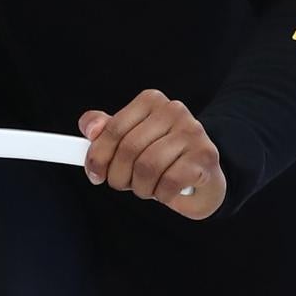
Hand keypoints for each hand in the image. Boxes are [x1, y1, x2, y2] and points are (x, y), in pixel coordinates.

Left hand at [79, 91, 224, 218]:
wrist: (204, 177)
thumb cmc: (163, 158)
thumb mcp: (131, 141)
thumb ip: (107, 131)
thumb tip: (89, 128)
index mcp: (151, 101)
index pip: (114, 129)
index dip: (98, 156)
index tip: (95, 174)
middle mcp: (174, 110)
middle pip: (128, 149)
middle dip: (119, 176)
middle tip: (124, 185)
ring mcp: (193, 132)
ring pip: (147, 167)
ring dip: (141, 188)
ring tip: (148, 188)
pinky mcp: (205, 156)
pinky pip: (168, 182)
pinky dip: (161, 195)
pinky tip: (166, 192)